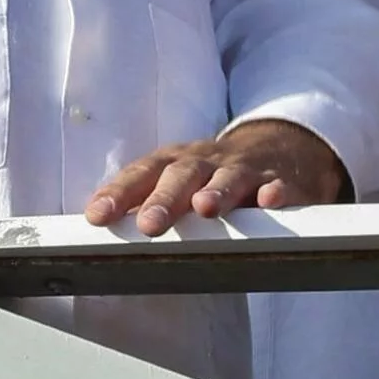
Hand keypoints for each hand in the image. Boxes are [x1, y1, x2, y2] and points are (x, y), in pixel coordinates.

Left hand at [84, 119, 344, 236]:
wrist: (278, 149)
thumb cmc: (211, 175)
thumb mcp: (178, 182)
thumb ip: (145, 202)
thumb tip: (97, 229)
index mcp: (176, 163)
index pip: (143, 174)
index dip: (120, 193)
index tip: (97, 217)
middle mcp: (207, 162)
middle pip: (183, 175)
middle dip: (165, 199)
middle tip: (149, 226)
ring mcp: (245, 169)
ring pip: (230, 177)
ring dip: (218, 190)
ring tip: (206, 208)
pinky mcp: (281, 179)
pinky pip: (279, 184)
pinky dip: (276, 192)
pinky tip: (270, 201)